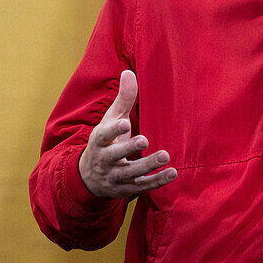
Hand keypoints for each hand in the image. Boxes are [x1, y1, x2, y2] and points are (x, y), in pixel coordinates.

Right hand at [79, 69, 176, 197]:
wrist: (90, 177)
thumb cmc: (105, 141)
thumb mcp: (110, 120)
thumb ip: (123, 99)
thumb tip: (129, 73)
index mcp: (100, 141)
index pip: (104, 135)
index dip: (113, 129)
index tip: (124, 122)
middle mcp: (105, 160)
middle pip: (115, 155)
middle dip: (128, 148)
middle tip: (144, 140)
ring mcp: (115, 176)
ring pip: (130, 173)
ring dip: (148, 166)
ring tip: (165, 156)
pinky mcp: (127, 189)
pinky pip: (142, 186)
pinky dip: (157, 181)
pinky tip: (172, 172)